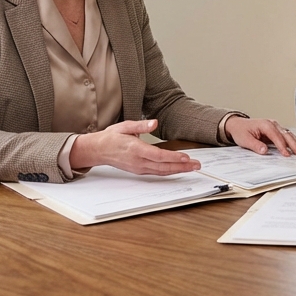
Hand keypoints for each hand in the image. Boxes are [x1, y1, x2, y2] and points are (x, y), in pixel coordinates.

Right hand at [69, 120, 201, 175]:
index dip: (173, 157)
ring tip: (192, 168)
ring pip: (161, 171)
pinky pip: (157, 172)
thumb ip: (141, 125)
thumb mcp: (125, 126)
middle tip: (197, 165)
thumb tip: (154, 122)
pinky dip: (169, 171)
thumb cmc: (111, 137)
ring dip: (178, 170)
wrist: (98, 150)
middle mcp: (138, 161)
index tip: (186, 157)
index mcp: (135, 149)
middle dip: (182, 166)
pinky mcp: (139, 170)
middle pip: (163, 166)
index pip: (158, 156)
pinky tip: (178, 169)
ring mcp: (139, 167)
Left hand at [225, 117, 295, 156]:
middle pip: (286, 135)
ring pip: (289, 135)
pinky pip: (287, 136)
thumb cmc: (241, 131)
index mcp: (265, 125)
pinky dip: (294, 142)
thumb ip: (255, 145)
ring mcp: (276, 127)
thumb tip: (265, 151)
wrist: (238, 125)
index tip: (287, 155)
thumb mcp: (244, 139)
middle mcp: (272, 124)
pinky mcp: (277, 131)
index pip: (276, 136)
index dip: (282, 146)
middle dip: (295, 145)